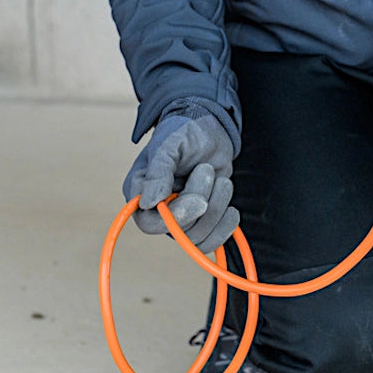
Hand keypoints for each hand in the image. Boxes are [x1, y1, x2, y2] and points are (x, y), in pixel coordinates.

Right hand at [122, 108, 238, 252]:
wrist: (208, 131)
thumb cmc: (183, 132)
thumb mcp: (168, 145)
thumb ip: (158, 172)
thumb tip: (147, 203)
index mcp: (140, 192)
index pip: (149, 223)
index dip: (175, 218)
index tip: (199, 200)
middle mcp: (157, 211)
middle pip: (179, 231)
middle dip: (201, 201)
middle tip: (208, 170)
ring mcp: (179, 219)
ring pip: (198, 236)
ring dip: (217, 207)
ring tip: (221, 179)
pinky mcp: (200, 222)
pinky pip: (210, 241)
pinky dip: (225, 227)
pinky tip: (231, 209)